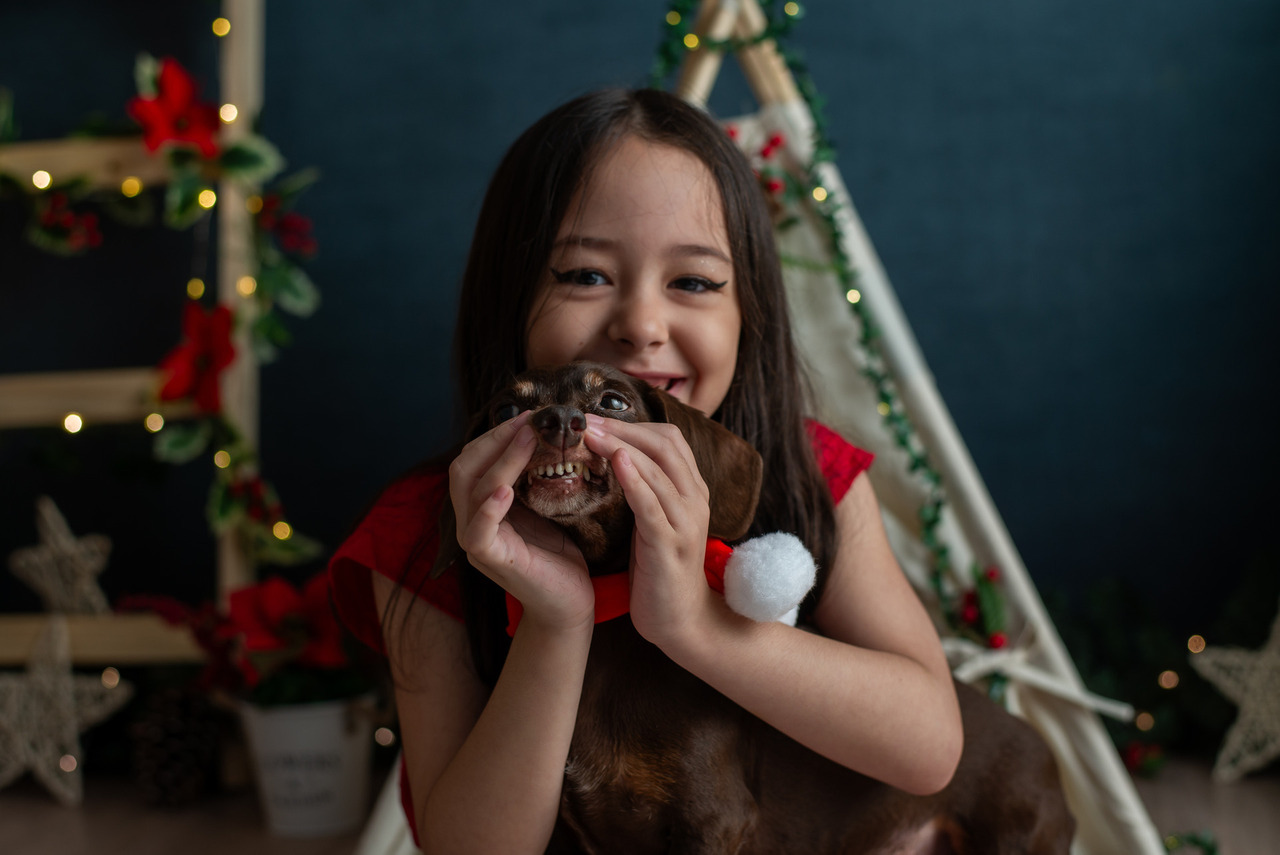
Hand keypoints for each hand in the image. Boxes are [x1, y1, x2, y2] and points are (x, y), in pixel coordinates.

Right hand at [448, 411, 594, 631]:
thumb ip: (533, 476)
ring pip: (472, 491)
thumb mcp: (544, 506)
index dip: (497, 434)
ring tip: (527, 440)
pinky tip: (505, 490)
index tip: (530, 416)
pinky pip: (479, 530)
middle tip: (529, 423)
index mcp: (482, 505)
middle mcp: (472, 520)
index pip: (474, 458)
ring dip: (500, 461)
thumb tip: (542, 433)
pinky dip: (488, 508)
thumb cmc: (559, 554)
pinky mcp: (490, 560)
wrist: (570, 602)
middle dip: (495, 440)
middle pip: (464, 468)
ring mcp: (477, 542)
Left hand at [583, 414, 716, 645]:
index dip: (631, 424)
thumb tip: (613, 454)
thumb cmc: (659, 568)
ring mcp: (686, 522)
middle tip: (583, 421)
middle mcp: (694, 499)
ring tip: (588, 435)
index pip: (667, 439)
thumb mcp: (653, 520)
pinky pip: (653, 506)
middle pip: (663, 445)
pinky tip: (618, 463)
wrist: (680, 620)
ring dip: (621, 446)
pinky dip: (636, 481)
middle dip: (622, 428)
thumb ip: (644, 488)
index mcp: (691, 490)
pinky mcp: (671, 546)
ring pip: (658, 470)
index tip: (593, 420)